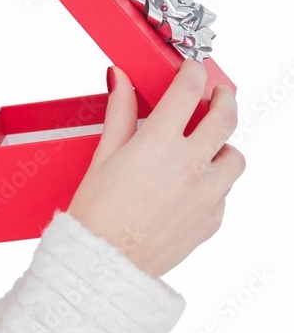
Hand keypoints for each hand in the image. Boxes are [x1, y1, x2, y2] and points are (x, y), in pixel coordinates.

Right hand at [66, 59, 245, 277]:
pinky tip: (190, 185)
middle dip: (225, 98)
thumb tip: (119, 78)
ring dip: (223, 145)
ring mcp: (207, 194)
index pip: (189, 89)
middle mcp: (190, 165)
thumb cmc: (97, 211)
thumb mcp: (104, 153)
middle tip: (219, 94)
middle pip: (226, 116)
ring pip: (235, 156)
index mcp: (159, 142)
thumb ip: (119, 111)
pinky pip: (224, 193)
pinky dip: (213, 183)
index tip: (192, 70)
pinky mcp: (213, 220)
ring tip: (207, 146)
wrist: (104, 263)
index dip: (193, 72)